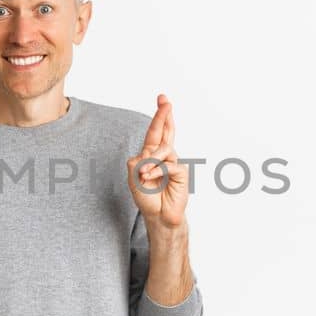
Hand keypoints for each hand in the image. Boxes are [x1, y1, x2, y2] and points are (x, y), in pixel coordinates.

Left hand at [126, 94, 188, 228]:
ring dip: (150, 161)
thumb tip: (146, 154)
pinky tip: (149, 178)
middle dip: (164, 115)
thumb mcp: (134, 178)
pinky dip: (156, 171)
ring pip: (163, 150)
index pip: (156, 133)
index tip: (163, 99)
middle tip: (165, 100)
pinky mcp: (181, 174)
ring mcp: (174, 164)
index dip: (160, 117)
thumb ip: (137, 163)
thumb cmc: (147, 198)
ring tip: (144, 175)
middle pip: (165, 132)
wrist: (158, 216)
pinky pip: (167, 165)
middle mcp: (165, 157)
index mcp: (152, 155)